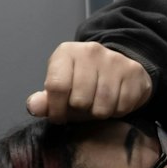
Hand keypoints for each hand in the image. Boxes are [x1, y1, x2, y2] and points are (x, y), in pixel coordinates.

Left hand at [26, 41, 152, 123]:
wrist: (117, 68)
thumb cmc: (82, 82)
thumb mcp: (61, 88)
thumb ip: (45, 101)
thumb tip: (33, 107)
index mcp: (67, 52)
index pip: (57, 86)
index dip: (56, 109)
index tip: (59, 116)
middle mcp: (90, 51)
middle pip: (80, 100)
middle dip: (80, 111)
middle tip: (83, 107)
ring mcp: (114, 59)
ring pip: (102, 106)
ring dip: (99, 113)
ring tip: (98, 105)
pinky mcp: (133, 71)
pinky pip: (122, 106)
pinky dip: (117, 111)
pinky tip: (114, 101)